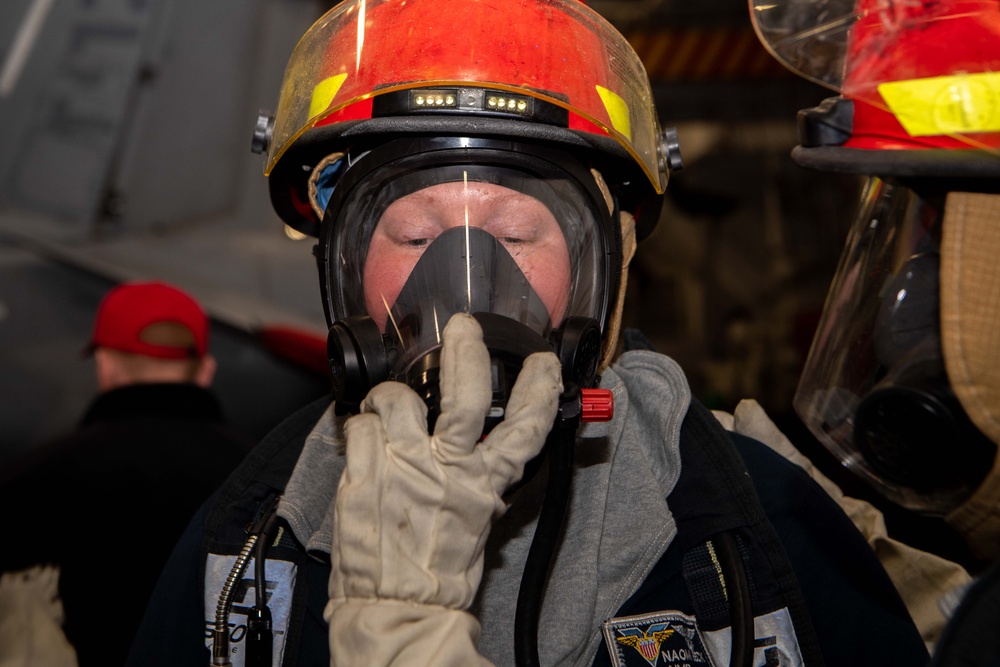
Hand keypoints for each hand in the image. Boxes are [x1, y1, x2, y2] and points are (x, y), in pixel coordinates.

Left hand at [325, 313, 561, 665]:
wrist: (395, 607)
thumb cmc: (437, 572)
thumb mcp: (475, 522)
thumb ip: (479, 481)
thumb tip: (483, 452)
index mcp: (482, 485)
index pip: (524, 427)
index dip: (538, 388)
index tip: (541, 362)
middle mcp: (446, 470)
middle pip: (464, 395)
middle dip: (466, 351)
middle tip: (462, 328)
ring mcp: (401, 468)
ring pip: (396, 399)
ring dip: (390, 397)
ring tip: (387, 408)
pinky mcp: (362, 475)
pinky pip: (359, 426)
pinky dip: (360, 427)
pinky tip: (364, 442)